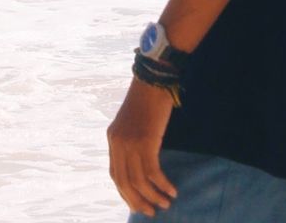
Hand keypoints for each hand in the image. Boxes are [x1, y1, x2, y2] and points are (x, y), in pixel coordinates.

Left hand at [106, 75, 178, 216]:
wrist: (154, 77)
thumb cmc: (148, 96)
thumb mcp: (134, 120)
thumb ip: (133, 139)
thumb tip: (142, 162)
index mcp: (113, 138)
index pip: (115, 174)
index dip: (126, 192)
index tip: (138, 203)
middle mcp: (118, 143)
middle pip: (125, 182)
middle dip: (138, 200)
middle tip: (151, 212)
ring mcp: (130, 143)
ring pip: (139, 181)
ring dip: (153, 196)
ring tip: (165, 203)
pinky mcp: (146, 141)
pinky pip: (153, 172)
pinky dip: (162, 184)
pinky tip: (172, 190)